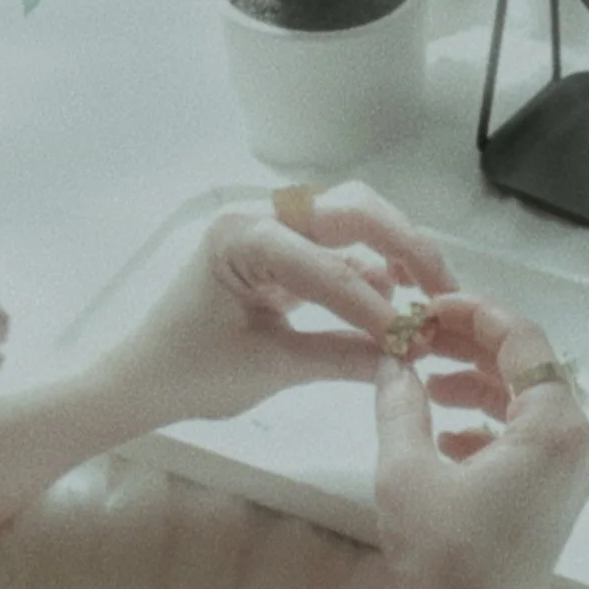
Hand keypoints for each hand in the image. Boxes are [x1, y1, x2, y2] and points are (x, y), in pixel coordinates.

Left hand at [95, 182, 458, 426]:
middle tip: (443, 290)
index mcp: (240, 237)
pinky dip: (373, 271)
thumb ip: (340, 357)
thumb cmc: (188, 371)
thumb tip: (407, 357)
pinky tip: (396, 306)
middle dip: (403, 246)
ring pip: (353, 220)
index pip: (324, 266)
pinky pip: (339, 247)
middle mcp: (258, 216)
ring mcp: (272, 227)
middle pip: (352, 210)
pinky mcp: (284, 248)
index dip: (373, 304)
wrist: (145, 378)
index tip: (413, 337)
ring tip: (428, 300)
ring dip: (396, 253)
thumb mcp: (269, 368)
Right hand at [373, 297, 588, 588]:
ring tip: (425, 381)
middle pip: (528, 367)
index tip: (426, 308)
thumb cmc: (445, 557)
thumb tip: (392, 360)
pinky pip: (528, 438)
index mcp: (552, 426)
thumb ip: (400, 403)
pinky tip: (444, 433)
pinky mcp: (556, 497)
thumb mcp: (406, 472)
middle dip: (471, 347)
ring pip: (527, 402)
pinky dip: (489, 423)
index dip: (472, 313)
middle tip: (419, 337)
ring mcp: (571, 472)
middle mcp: (576, 442)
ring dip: (478, 384)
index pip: (521, 338)